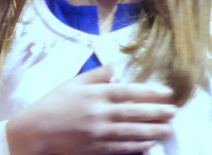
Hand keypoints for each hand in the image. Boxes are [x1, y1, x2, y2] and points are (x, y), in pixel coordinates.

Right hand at [5, 64, 175, 154]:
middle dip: (157, 113)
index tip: (167, 94)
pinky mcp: (97, 149)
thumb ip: (95, 74)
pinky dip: (137, 146)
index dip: (150, 93)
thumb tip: (115, 65)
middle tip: (175, 112)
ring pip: (132, 132)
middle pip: (135, 113)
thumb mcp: (73, 83)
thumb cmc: (54, 103)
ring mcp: (100, 133)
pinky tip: (149, 144)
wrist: (37, 130)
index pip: (129, 92)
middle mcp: (100, 113)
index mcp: (95, 94)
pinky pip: (122, 147)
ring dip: (153, 131)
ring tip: (168, 129)